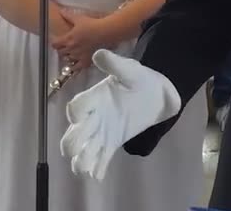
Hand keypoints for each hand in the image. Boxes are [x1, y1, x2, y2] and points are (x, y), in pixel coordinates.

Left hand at [53, 9, 110, 68]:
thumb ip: (68, 16)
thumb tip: (61, 11)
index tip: (57, 41)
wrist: (106, 32)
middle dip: (61, 49)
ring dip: (68, 56)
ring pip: (68, 59)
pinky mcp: (86, 62)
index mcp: (68, 38)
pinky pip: (76, 68)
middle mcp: (71, 49)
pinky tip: (76, 64)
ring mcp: (78, 56)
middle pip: (60, 52)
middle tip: (65, 46)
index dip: (55, 43)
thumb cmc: (93, 25)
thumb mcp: (79, 18)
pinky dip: (74, 66)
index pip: (54, 44)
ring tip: (72, 53)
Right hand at [60, 50, 180, 181]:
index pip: (77, 106)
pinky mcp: (113, 143)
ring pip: (84, 150)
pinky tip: (97, 176)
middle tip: (77, 150)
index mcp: (94, 98)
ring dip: (81, 159)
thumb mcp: (130, 69)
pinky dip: (97, 169)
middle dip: (72, 142)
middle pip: (75, 133)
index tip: (76, 115)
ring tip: (84, 168)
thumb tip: (99, 54)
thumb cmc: (139, 79)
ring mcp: (102, 132)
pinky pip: (102, 158)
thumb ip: (115, 64)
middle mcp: (93, 117)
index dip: (75, 112)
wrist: (157, 94)